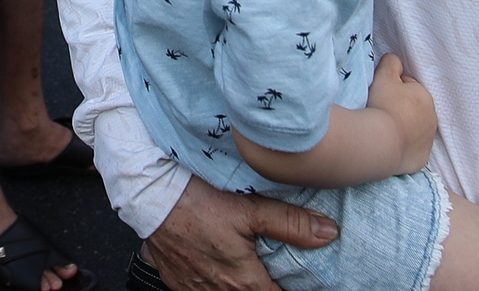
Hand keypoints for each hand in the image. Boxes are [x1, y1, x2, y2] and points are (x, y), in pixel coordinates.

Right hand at [142, 178, 336, 290]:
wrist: (150, 197)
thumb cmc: (198, 201)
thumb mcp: (250, 209)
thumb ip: (291, 224)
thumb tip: (329, 234)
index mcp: (243, 282)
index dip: (291, 289)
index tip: (300, 279)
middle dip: (265, 286)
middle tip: (273, 270)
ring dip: (240, 284)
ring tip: (246, 267)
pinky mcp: (178, 284)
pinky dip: (216, 284)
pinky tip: (219, 266)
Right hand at [366, 53, 437, 174]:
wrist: (382, 142)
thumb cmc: (383, 105)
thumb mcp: (384, 75)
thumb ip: (391, 62)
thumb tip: (395, 61)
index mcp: (425, 96)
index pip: (409, 87)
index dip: (393, 89)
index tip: (381, 96)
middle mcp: (432, 118)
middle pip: (413, 109)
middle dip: (401, 109)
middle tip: (382, 112)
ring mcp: (429, 140)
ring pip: (415, 129)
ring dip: (404, 128)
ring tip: (386, 130)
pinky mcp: (422, 158)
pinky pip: (412, 149)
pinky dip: (404, 147)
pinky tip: (390, 145)